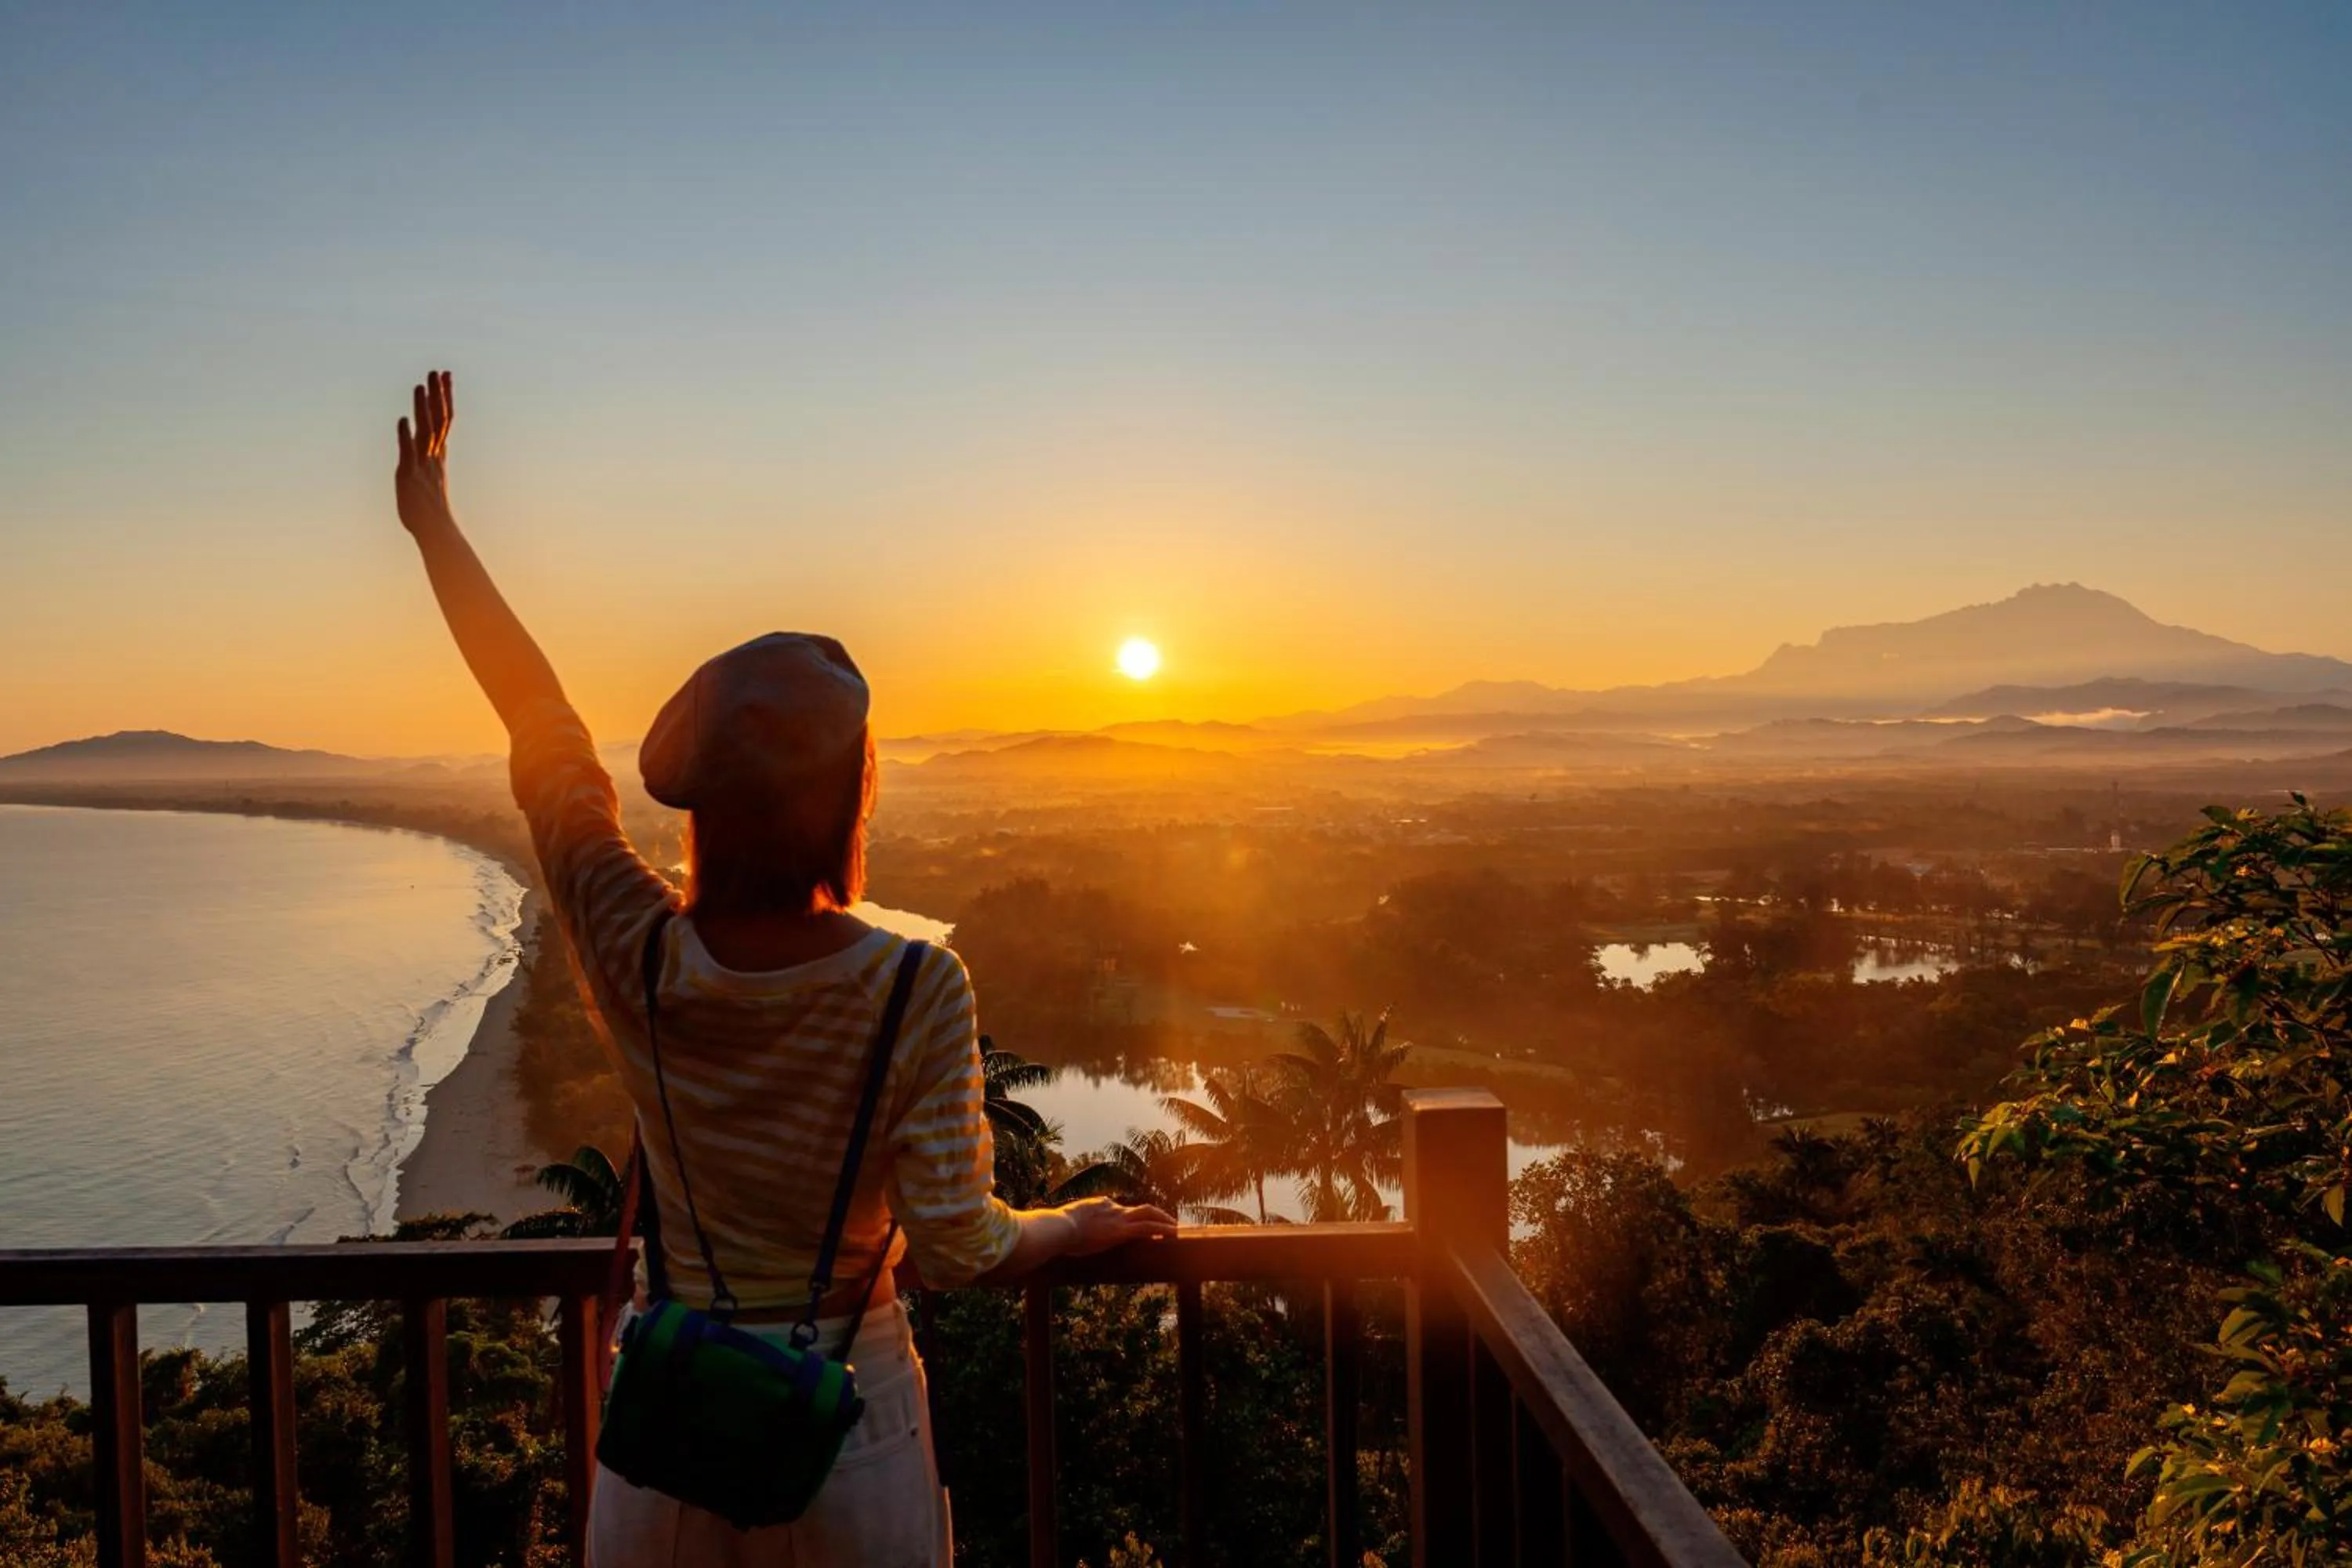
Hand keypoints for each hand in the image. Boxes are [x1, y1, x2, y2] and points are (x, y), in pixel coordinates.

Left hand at [394, 369, 455, 534]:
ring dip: (423, 408)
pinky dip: (406, 436)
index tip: (445, 375)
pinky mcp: (408, 475)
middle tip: (437, 371)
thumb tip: (426, 450)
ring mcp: (421, 464)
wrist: (435, 532)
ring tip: (421, 386)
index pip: (444, 419)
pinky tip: (402, 420)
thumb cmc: (430, 511)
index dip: (445, 396)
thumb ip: (427, 462)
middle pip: (438, 419)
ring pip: (425, 431)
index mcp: (437, 455)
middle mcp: (432, 456)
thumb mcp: (428, 480)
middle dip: (438, 395)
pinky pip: (408, 452)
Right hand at [1058, 1197, 1179, 1255]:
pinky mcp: (1122, 1230)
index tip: (1133, 1223)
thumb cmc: (1054, 1230)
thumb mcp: (1061, 1224)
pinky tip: (1175, 1234)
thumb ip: (1065, 1224)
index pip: (1117, 1209)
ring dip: (1164, 1220)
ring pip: (1148, 1214)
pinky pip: (1149, 1227)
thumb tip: (1054, 1229)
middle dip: (1154, 1213)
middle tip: (1165, 1221)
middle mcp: (1111, 1208)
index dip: (1128, 1216)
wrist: (1059, 1228)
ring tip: (1176, 1228)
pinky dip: (1163, 1229)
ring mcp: (1118, 1218)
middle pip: (1139, 1208)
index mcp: (1097, 1205)